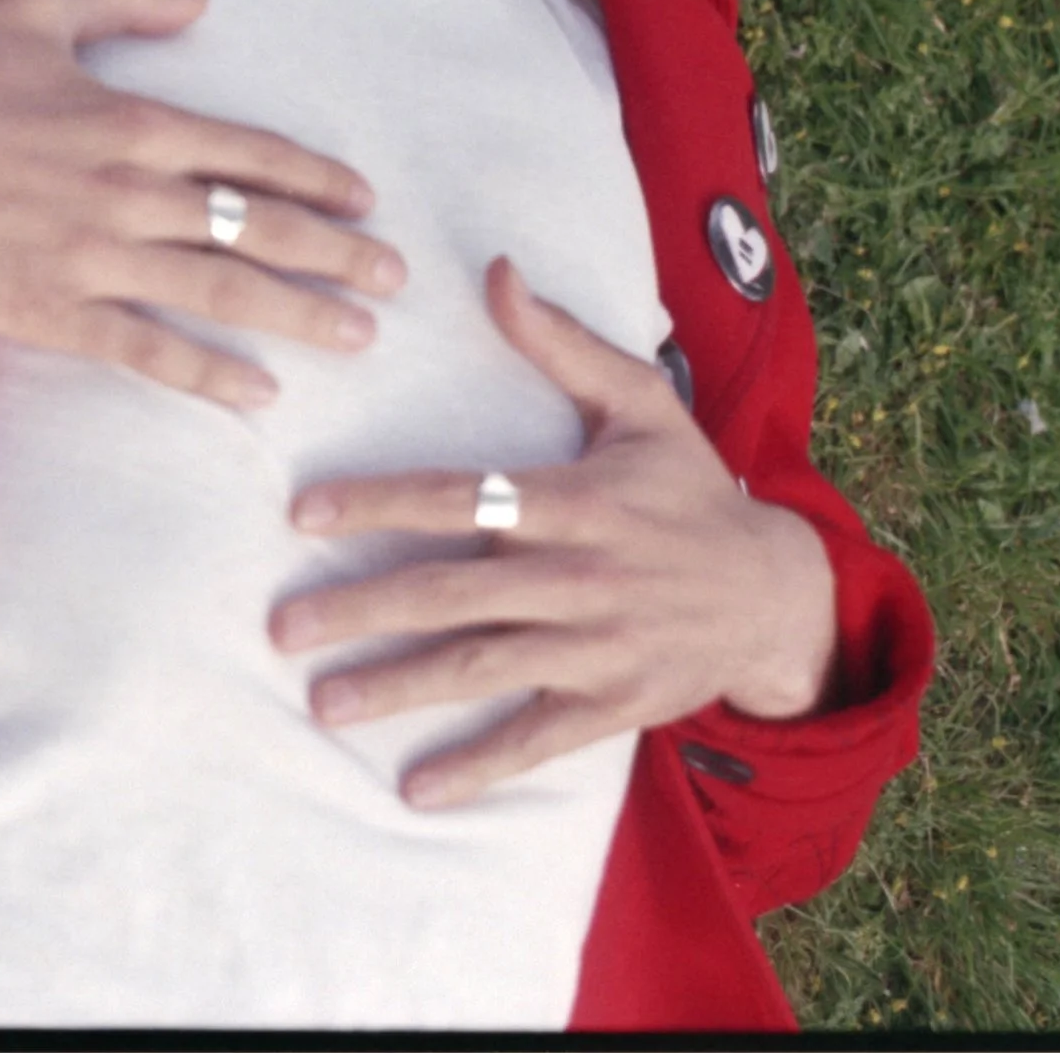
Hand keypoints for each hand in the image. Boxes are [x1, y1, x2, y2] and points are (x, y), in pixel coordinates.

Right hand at [0, 0, 404, 407]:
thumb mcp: (33, 7)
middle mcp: (131, 192)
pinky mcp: (52, 311)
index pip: (253, 155)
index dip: (318, 180)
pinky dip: (209, 373)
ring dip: (300, 314)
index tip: (364, 203)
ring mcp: (95, 258)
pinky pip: (148, 350)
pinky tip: (260, 392)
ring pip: (223, 291)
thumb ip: (123, 0)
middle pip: (261, 227)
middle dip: (339, 254)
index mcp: (133, 121)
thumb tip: (197, 1)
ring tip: (357, 336)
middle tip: (394, 279)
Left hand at [268, 256, 836, 807]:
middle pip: (455, 593)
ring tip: (324, 704)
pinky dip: (480, 767)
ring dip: (400, 688)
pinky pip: (538, 739)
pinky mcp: (612, 704)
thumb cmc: (690, 489)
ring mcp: (596, 646)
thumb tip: (496, 270)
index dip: (381, 504)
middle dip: (364, 610)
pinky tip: (416, 789)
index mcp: (573, 499)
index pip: (460, 497)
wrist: (776, 591)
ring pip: (483, 667)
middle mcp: (579, 574)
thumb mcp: (640, 403)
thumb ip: (561, 343)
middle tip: (283, 628)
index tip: (304, 513)